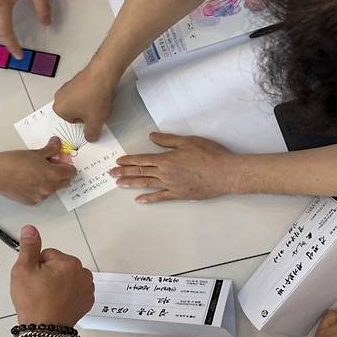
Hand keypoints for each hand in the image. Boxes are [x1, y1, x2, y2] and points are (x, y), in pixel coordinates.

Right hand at [0, 137, 75, 204]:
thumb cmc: (13, 161)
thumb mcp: (35, 152)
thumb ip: (50, 149)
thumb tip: (57, 143)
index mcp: (53, 174)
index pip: (71, 172)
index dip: (66, 165)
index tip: (59, 161)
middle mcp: (49, 188)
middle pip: (64, 182)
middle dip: (60, 174)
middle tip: (47, 165)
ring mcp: (40, 197)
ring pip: (52, 189)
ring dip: (49, 182)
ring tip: (34, 173)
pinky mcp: (32, 202)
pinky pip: (41, 195)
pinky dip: (38, 189)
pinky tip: (27, 181)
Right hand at [11, 225, 94, 325]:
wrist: (44, 330)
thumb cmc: (34, 302)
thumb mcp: (24, 270)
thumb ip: (29, 246)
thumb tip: (31, 229)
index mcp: (69, 262)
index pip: (48, 254)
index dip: (37, 265)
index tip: (34, 278)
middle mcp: (82, 273)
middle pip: (59, 265)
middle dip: (48, 274)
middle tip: (39, 289)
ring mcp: (86, 288)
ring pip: (67, 277)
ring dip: (58, 283)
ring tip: (47, 297)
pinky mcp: (86, 301)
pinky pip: (74, 290)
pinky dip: (66, 294)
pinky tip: (56, 302)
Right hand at [53, 64, 117, 141]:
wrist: (102, 74)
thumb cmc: (95, 97)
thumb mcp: (95, 123)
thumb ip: (91, 134)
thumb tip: (90, 137)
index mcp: (59, 109)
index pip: (74, 123)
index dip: (86, 120)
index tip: (93, 116)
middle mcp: (59, 97)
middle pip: (76, 112)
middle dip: (86, 112)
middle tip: (96, 108)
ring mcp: (66, 87)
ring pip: (80, 103)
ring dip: (89, 103)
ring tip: (98, 100)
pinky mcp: (75, 80)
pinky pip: (83, 93)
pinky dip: (90, 94)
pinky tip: (98, 93)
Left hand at [110, 132, 242, 202]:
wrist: (225, 173)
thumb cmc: (210, 155)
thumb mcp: (188, 141)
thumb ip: (168, 140)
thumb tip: (151, 137)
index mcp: (166, 159)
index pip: (142, 159)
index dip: (129, 160)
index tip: (118, 162)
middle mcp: (166, 173)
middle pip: (141, 172)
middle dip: (124, 172)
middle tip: (111, 174)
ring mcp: (171, 185)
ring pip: (147, 184)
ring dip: (132, 184)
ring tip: (119, 184)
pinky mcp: (179, 194)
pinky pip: (160, 197)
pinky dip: (149, 199)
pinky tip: (139, 200)